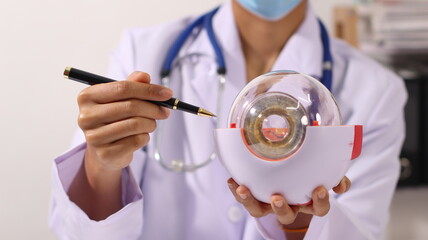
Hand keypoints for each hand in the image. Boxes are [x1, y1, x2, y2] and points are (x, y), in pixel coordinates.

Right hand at [78, 71, 171, 170]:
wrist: (104, 151)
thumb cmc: (114, 119)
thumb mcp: (121, 98)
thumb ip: (133, 84)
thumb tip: (144, 76)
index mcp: (87, 96)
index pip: (123, 88)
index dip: (148, 90)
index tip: (167, 94)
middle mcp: (86, 116)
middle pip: (131, 106)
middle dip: (154, 108)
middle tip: (165, 111)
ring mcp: (93, 137)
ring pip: (136, 124)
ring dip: (150, 123)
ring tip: (151, 124)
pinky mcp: (105, 153)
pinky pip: (136, 141)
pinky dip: (145, 137)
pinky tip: (140, 136)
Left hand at [227, 176, 350, 227]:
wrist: (286, 166)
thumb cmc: (305, 168)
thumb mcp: (320, 167)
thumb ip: (332, 172)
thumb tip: (342, 184)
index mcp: (307, 199)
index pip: (318, 208)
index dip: (320, 202)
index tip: (321, 189)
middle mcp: (289, 204)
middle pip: (286, 216)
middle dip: (281, 209)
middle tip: (277, 198)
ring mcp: (270, 203)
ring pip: (260, 210)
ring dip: (251, 201)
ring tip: (243, 189)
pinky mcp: (255, 197)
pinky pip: (245, 198)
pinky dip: (237, 191)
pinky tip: (233, 180)